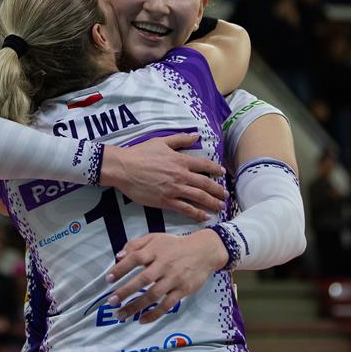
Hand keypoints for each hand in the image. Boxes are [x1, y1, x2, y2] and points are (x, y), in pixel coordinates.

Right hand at [99, 135, 226, 221]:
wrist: (124, 168)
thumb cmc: (140, 153)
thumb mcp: (161, 141)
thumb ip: (180, 139)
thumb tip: (196, 135)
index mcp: (180, 160)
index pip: (204, 165)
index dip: (216, 169)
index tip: (223, 173)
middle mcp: (180, 175)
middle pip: (205, 183)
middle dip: (218, 190)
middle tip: (226, 195)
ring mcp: (174, 189)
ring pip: (199, 197)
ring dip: (212, 203)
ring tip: (220, 207)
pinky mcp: (165, 201)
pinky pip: (185, 209)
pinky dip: (197, 213)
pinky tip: (205, 216)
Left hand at [104, 230, 227, 323]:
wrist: (204, 251)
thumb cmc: (175, 245)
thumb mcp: (155, 238)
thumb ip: (136, 244)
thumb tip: (118, 256)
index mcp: (156, 250)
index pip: (135, 259)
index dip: (121, 268)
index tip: (108, 279)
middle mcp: (164, 264)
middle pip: (143, 279)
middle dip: (125, 291)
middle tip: (111, 302)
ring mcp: (174, 279)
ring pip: (153, 295)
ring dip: (136, 306)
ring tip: (121, 315)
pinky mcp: (183, 290)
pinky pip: (167, 305)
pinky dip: (154, 314)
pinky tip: (142, 320)